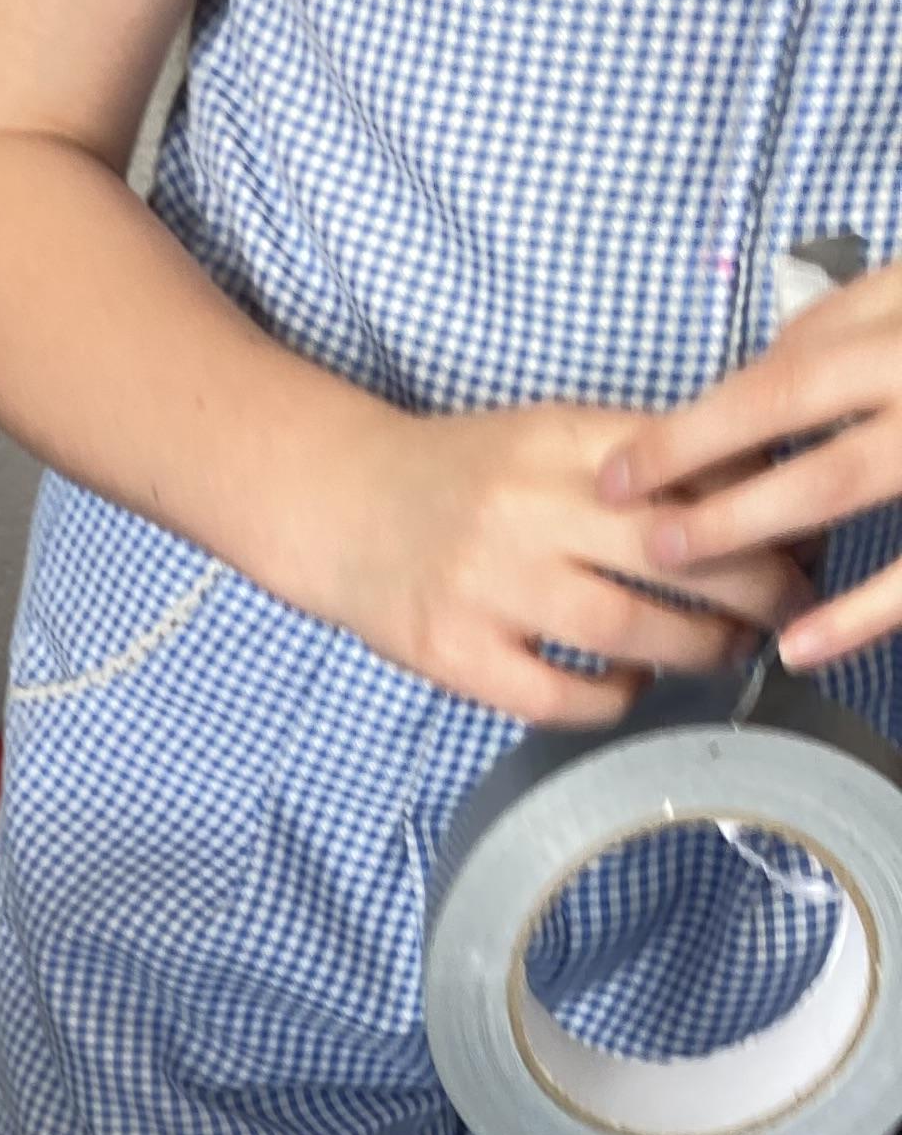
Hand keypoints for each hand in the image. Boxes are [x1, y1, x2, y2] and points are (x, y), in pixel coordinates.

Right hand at [328, 401, 811, 724]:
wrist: (339, 507)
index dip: (759, 505)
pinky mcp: (455, 654)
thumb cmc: (461, 477)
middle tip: (787, 604)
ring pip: (630, 631)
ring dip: (698, 649)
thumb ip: (634, 461)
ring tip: (725, 651)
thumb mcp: (547, 437)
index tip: (794, 532)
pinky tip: (628, 683)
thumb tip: (752, 492)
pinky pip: (561, 696)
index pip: (689, 469)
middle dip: (755, 585)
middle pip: (678, 551)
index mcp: (560, 440)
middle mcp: (526, 509)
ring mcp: (487, 587)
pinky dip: (614, 697)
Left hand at [600, 271, 901, 670]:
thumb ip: (845, 325)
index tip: (618, 472)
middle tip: (636, 530)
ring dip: (750, 527)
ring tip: (680, 564)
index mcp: (901, 321)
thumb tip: (764, 365)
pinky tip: (802, 646)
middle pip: (793, 415)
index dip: (690, 429)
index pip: (779, 377)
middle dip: (701, 475)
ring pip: (842, 482)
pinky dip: (861, 611)